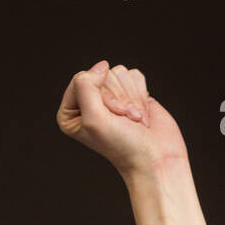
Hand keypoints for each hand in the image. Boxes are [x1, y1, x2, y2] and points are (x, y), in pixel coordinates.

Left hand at [56, 60, 188, 180]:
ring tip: (133, 120)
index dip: (100, 95)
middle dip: (117, 97)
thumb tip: (101, 66)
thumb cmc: (123, 146)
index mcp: (70, 114)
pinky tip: (141, 115)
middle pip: (102, 74)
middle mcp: (87, 104)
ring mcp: (110, 98)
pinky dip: (140, 95)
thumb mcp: (94, 118)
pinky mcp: (130, 94)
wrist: (154, 158)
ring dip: (131, 98)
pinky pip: (134, 76)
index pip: (81, 79)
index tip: (110, 116)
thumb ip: (86, 87)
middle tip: (123, 120)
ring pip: (119, 73)